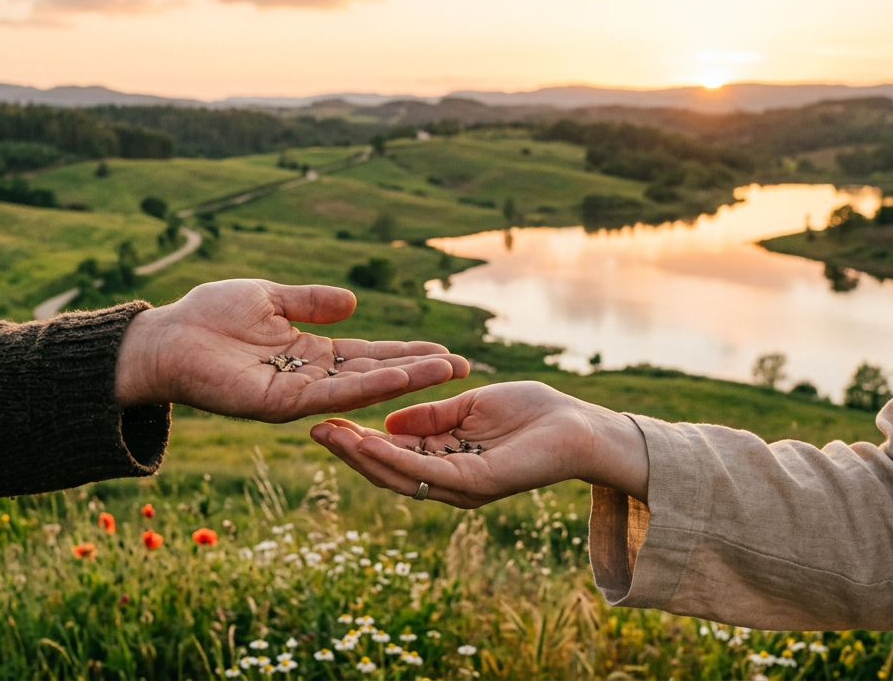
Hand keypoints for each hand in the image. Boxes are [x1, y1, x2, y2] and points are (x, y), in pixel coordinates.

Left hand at [114, 279, 468, 421]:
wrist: (165, 338)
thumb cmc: (208, 316)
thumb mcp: (269, 298)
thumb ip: (310, 301)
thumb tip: (353, 302)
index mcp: (310, 354)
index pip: (369, 355)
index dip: (407, 352)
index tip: (445, 351)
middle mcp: (311, 378)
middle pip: (376, 374)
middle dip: (420, 371)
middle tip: (465, 367)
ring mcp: (299, 394)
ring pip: (362, 388)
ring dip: (405, 379)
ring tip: (445, 370)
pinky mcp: (282, 404)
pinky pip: (333, 394)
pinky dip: (367, 386)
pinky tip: (399, 375)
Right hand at [309, 381, 648, 506]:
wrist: (579, 425)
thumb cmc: (532, 412)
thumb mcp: (469, 406)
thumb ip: (431, 416)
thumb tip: (389, 422)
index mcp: (446, 461)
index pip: (392, 455)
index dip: (358, 441)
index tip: (326, 420)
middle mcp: (448, 481)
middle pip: (386, 472)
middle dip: (348, 452)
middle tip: (313, 428)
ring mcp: (461, 487)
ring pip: (398, 475)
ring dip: (360, 457)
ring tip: (329, 434)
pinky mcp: (476, 484)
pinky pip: (424, 472)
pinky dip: (392, 458)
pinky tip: (367, 442)